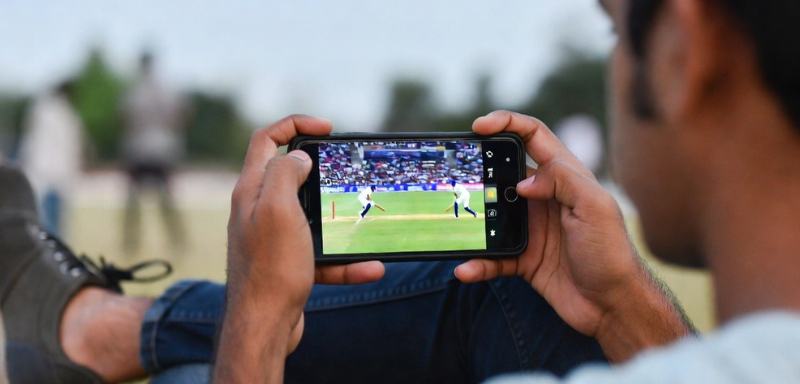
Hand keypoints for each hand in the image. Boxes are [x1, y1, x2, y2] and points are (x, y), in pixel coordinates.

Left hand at [215, 115, 384, 383]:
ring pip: (312, 217)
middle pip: (290, 175)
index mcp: (252, 190)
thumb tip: (299, 156)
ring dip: (340, 221)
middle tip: (347, 171)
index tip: (327, 128)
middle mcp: (258, 210)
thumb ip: (285, 173)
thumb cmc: (269, 268)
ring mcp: (273, 238)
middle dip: (322, 171)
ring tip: (366, 221)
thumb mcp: (278, 209)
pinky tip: (370, 268)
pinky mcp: (288, 264)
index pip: (266, 139)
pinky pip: (322, 255)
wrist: (263, 327)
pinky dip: (345, 261)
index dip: (295, 124)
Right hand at [455, 111, 690, 361]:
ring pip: (491, 215)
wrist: (613, 307)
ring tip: (452, 223)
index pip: (533, 137)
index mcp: (565, 178)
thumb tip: (522, 182)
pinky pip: (492, 257)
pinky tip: (466, 268)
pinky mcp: (523, 258)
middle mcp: (545, 199)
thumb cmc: (612, 254)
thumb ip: (563, 180)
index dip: (507, 123)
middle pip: (504, 172)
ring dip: (471, 221)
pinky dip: (477, 262)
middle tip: (458, 174)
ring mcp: (532, 229)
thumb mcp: (596, 207)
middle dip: (479, 169)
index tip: (479, 126)